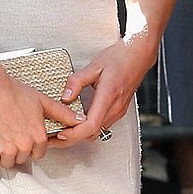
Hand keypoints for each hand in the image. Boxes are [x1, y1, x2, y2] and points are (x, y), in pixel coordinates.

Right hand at [0, 70, 80, 167]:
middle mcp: (24, 145)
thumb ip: (62, 113)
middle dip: (19, 149)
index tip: (26, 135)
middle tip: (12, 132)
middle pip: (23, 158)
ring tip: (3, 135)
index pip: (39, 153)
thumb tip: (80, 119)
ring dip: (5, 153)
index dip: (33, 144)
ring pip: (8, 162)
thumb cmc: (13, 92)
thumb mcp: (42, 101)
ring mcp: (7, 149)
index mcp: (38, 136)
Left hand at [51, 32, 156, 146]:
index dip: (73, 133)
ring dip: (79, 135)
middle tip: (53, 136)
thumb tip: (65, 97)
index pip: (90, 125)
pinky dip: (87, 128)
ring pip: (97, 132)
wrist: (138, 54)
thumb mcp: (94, 65)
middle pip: (92, 134)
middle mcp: (115, 108)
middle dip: (71, 138)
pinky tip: (77, 122)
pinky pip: (101, 126)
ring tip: (62, 129)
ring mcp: (118, 111)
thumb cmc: (120, 57)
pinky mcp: (118, 110)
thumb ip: (77, 81)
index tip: (59, 133)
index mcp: (108, 96)